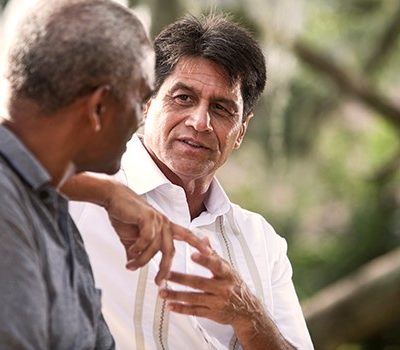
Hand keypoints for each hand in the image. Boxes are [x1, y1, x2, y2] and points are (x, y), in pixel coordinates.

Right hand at [104, 181, 210, 284]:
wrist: (113, 197)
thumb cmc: (124, 215)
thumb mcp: (131, 238)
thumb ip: (136, 251)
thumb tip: (132, 264)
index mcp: (165, 227)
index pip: (187, 235)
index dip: (198, 244)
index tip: (210, 252)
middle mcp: (165, 223)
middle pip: (171, 251)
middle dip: (165, 268)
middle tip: (159, 282)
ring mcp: (157, 220)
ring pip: (155, 248)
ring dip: (142, 260)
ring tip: (130, 265)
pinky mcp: (147, 217)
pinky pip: (147, 239)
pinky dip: (138, 249)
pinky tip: (130, 253)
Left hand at [159, 251, 294, 348]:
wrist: (247, 310)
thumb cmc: (234, 284)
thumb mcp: (227, 268)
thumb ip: (213, 254)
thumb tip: (202, 237)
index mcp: (227, 274)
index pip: (216, 265)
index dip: (205, 260)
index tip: (192, 254)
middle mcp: (223, 289)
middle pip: (199, 283)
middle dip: (181, 279)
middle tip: (165, 274)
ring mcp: (217, 302)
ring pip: (194, 298)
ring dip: (176, 295)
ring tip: (161, 291)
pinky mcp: (212, 314)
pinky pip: (194, 312)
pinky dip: (181, 309)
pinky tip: (169, 305)